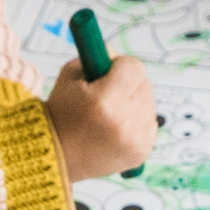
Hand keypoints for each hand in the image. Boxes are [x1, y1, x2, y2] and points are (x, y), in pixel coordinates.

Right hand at [46, 56, 154, 183]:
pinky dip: (137, 122)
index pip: (134, 67)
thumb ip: (97, 56)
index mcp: (104, 101)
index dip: (122, 65)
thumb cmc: (63, 112)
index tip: (110, 71)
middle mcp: (123, 121)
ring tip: (110, 115)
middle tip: (109, 94)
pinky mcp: (141, 152)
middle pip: (144, 85)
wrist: (58, 156)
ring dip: (133, 103)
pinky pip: (150, 124)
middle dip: (128, 84)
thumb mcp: (70, 76)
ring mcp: (134, 140)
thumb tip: (118, 54)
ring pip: (149, 104)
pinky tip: (116, 129)